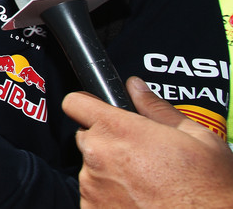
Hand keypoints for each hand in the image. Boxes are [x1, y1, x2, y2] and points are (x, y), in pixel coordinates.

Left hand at [62, 76, 232, 206]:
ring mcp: (92, 187)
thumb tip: (136, 87)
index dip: (88, 104)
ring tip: (145, 183)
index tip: (97, 109)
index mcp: (119, 130)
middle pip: (87, 136)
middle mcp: (98, 156)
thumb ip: (156, 108)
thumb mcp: (196, 137)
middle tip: (138, 155)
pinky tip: (138, 200)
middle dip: (106, 141)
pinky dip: (110, 197)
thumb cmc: (209, 189)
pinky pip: (94, 196)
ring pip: (91, 168)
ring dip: (109, 172)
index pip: (76, 102)